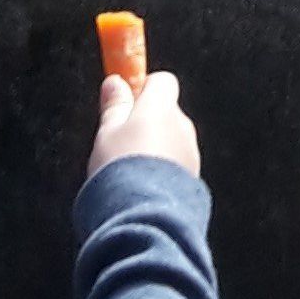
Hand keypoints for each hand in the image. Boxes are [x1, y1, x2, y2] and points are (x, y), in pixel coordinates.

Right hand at [86, 71, 200, 180]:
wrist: (144, 217)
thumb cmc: (121, 170)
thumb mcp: (106, 134)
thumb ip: (113, 107)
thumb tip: (115, 83)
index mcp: (162, 107)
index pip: (162, 81)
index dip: (143, 90)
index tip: (125, 104)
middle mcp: (182, 125)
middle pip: (167, 113)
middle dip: (148, 124)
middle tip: (121, 145)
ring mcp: (190, 152)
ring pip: (172, 141)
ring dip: (156, 150)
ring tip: (130, 173)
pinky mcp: (193, 178)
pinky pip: (176, 166)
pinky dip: (163, 172)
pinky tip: (144, 189)